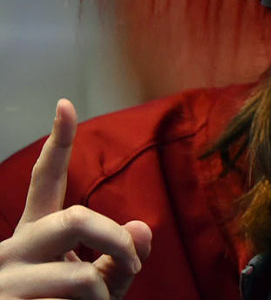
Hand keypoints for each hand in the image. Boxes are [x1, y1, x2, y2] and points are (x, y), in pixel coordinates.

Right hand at [0, 100, 151, 298]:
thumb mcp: (95, 284)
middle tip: (134, 264)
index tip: (65, 104)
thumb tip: (143, 228)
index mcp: (34, 234)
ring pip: (82, 276)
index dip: (57, 143)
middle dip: (115, 239)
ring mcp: (5, 281)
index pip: (46, 181)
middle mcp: (13, 250)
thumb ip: (120, 258)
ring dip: (103, 298)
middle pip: (75, 220)